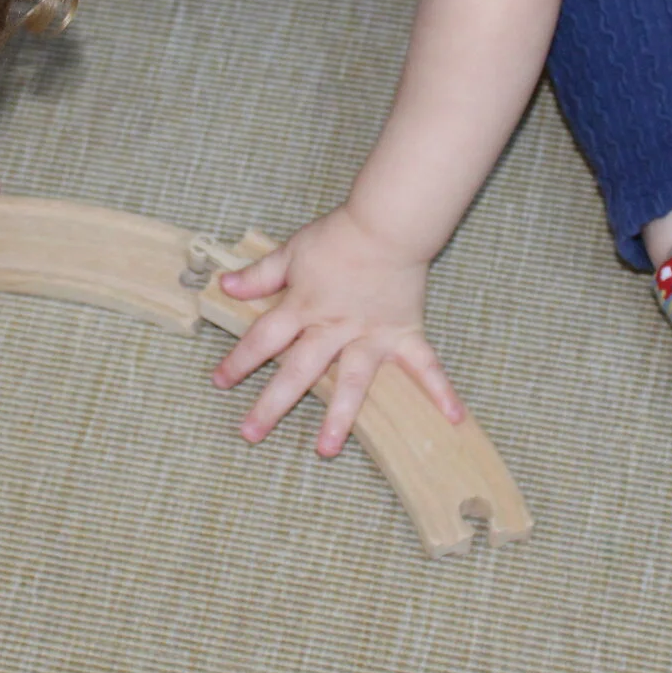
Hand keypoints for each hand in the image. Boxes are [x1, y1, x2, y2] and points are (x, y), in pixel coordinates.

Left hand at [210, 208, 468, 456]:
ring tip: (326, 449)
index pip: (264, 339)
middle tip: (251, 434)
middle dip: (272, 403)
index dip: (239, 361)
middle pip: (298, 370)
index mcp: (304, 307)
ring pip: (352, 380)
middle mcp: (334, 328)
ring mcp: (371, 335)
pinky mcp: (404, 334)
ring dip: (339, 416)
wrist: (387, 223)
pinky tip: (452, 419)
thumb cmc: (340, 235)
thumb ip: (260, 275)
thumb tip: (224, 287)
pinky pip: (425, 367)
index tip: (219, 382)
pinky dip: (440, 391)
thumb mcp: (292, 251)